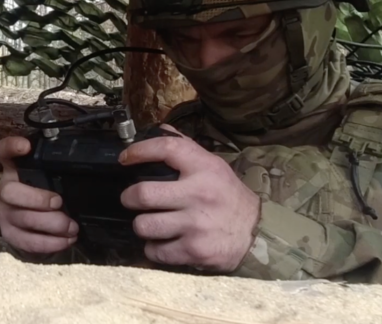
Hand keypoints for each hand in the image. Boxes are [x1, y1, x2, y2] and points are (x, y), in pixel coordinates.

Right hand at [0, 136, 78, 254]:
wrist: (35, 225)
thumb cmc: (48, 193)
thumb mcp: (51, 179)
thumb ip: (59, 173)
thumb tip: (90, 170)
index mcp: (14, 169)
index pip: (4, 151)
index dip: (12, 147)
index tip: (26, 147)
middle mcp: (5, 189)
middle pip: (9, 191)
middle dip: (37, 198)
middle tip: (59, 202)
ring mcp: (5, 213)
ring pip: (22, 218)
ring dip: (51, 224)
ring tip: (72, 227)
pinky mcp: (10, 234)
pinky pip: (26, 241)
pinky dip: (48, 243)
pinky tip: (65, 241)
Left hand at [120, 125, 260, 271]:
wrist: (257, 233)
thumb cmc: (227, 196)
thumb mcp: (213, 166)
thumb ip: (185, 148)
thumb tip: (159, 130)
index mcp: (204, 168)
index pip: (166, 148)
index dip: (139, 151)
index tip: (125, 158)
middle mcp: (199, 194)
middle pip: (143, 194)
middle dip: (129, 198)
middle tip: (131, 199)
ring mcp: (195, 225)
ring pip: (144, 225)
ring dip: (142, 225)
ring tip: (150, 223)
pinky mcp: (194, 250)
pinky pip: (155, 251)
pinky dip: (154, 248)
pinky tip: (163, 242)